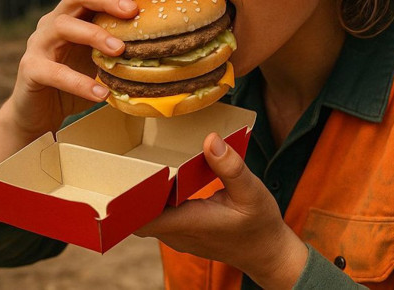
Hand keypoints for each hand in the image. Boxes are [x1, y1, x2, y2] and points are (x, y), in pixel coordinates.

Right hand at [0, 0, 148, 169]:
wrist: (39, 112)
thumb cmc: (78, 80)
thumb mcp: (103, 58)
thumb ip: (125, 45)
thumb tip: (173, 42)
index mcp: (74, 14)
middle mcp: (54, 22)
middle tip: (133, 10)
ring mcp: (38, 44)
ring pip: (62, 25)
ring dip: (94, 34)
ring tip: (120, 50)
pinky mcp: (31, 70)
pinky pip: (53, 71)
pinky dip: (79, 81)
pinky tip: (102, 92)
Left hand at [137, 133, 308, 288]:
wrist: (268, 254)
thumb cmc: (260, 225)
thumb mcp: (252, 192)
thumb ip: (230, 168)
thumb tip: (210, 140)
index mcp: (189, 223)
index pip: (142, 217)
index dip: (128, 199)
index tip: (126, 174)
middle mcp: (177, 233)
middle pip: (136, 215)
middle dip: (130, 191)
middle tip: (131, 159)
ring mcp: (178, 235)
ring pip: (146, 215)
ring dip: (142, 194)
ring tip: (142, 163)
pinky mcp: (183, 232)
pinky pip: (159, 216)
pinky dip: (156, 199)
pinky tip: (162, 178)